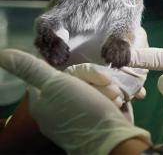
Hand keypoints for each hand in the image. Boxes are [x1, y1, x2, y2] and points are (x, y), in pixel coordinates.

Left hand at [0, 49, 150, 153]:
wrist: (113, 139)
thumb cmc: (82, 112)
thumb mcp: (55, 85)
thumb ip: (30, 68)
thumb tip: (3, 53)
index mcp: (43, 101)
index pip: (55, 72)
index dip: (76, 71)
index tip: (88, 76)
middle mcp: (60, 107)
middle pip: (77, 78)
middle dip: (95, 79)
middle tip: (105, 86)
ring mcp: (80, 112)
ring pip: (94, 85)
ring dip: (108, 88)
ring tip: (114, 96)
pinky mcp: (99, 115)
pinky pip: (106, 96)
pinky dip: (114, 97)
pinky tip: (119, 101)